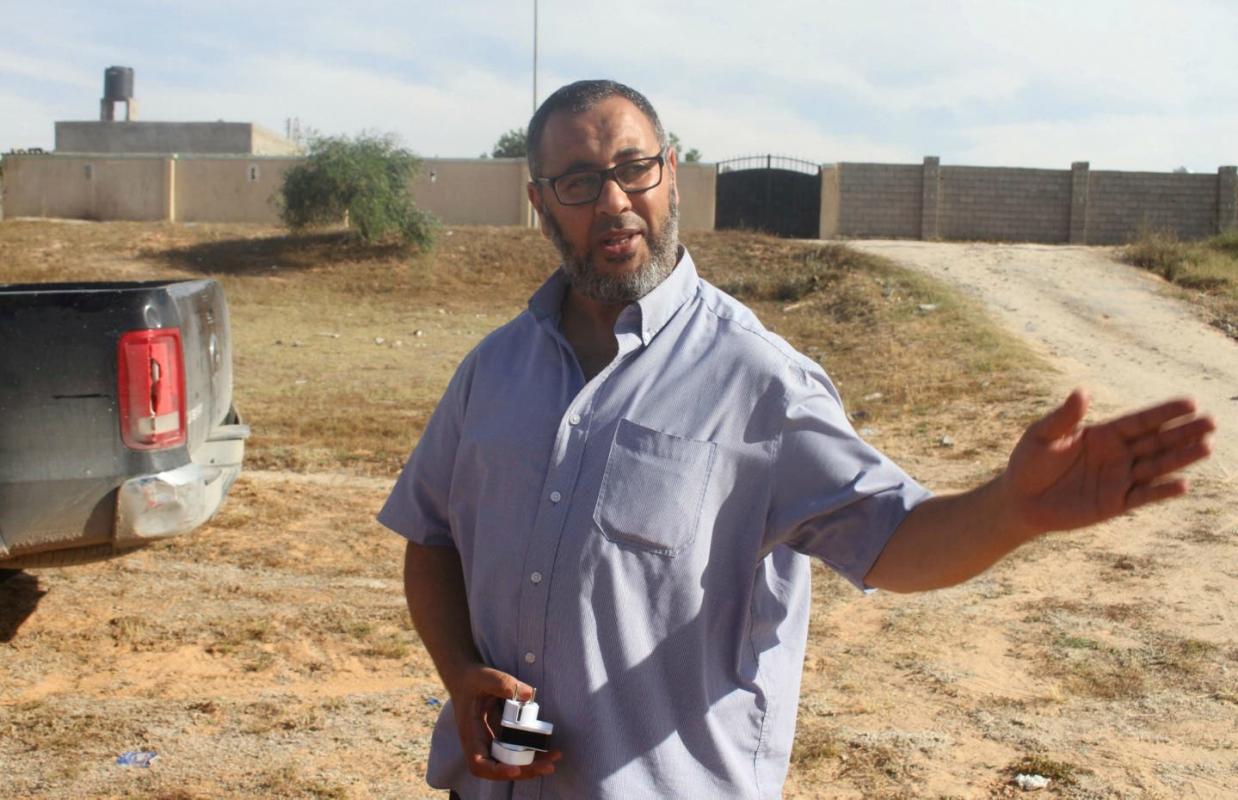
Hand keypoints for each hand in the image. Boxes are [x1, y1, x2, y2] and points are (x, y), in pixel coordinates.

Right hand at [447, 664, 561, 781]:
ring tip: (554, 757)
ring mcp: (492, 743)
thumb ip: (503, 684)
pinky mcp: (503, 738)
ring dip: (533, 765)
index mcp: (471, 734)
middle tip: (548, 766)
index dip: (496, 771)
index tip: (515, 769)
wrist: (466, 679)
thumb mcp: (484, 677)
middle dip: (525, 770)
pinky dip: (532, 753)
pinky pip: (517, 752)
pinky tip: (550, 750)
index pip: (478, 762)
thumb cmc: (472, 680)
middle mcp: (481, 744)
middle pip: (500, 768)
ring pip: (511, 763)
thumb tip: (528, 695)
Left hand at [1004, 389, 1214, 533]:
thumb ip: (1064, 417)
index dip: (1165, 412)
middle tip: (1212, 422)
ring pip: (1156, 466)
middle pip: (1157, 441)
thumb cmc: (1029, 462)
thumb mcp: (1042, 435)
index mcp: (1104, 433)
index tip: (1191, 403)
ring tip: (1207, 446)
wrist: (1020, 499)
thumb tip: (1083, 391)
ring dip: (1181, 457)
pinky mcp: (1116, 503)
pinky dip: (1162, 491)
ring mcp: (1119, 479)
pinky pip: (1143, 496)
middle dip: (1184, 432)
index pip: (1140, 421)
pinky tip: (1183, 484)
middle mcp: (1118, 454)